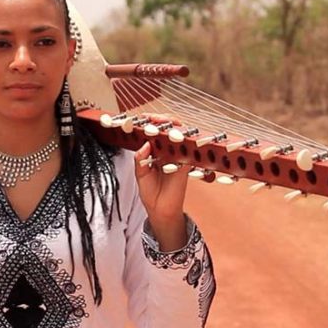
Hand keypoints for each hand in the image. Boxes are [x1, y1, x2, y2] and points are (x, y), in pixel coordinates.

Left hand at [133, 114, 189, 250]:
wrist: (160, 210)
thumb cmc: (151, 192)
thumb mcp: (140, 175)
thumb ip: (140, 160)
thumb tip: (144, 145)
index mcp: (155, 151)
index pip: (155, 131)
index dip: (151, 122)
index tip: (144, 118)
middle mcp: (167, 152)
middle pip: (170, 129)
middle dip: (163, 120)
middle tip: (154, 119)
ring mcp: (178, 157)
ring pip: (180, 136)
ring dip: (174, 128)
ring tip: (164, 126)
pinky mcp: (186, 165)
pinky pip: (187, 151)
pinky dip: (183, 144)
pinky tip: (176, 140)